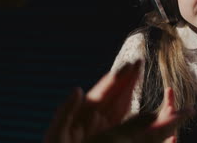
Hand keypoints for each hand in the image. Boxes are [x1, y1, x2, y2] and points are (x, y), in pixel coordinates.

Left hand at [44, 62, 183, 142]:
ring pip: (119, 107)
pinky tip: (137, 104)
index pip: (102, 93)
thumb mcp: (57, 135)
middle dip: (125, 79)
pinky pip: (120, 121)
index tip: (129, 64)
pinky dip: (128, 110)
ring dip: (128, 91)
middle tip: (139, 61)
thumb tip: (77, 90)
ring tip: (138, 74)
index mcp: (80, 116)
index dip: (115, 78)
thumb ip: (66, 112)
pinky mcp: (109, 138)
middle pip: (112, 95)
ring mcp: (100, 130)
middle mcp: (92, 120)